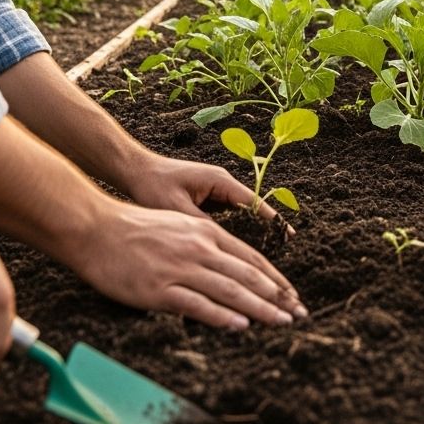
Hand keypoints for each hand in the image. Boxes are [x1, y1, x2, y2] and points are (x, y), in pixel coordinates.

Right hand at [76, 203, 306, 329]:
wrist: (96, 228)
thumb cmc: (134, 229)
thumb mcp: (178, 227)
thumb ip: (203, 246)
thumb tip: (225, 268)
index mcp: (205, 233)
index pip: (251, 258)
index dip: (275, 278)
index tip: (293, 294)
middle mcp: (199, 248)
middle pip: (247, 275)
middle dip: (277, 296)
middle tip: (299, 313)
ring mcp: (180, 269)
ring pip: (230, 290)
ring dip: (260, 308)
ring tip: (281, 321)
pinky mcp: (160, 289)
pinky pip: (197, 305)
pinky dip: (222, 316)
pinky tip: (241, 325)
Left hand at [124, 155, 291, 232]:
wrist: (134, 171)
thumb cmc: (152, 186)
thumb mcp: (177, 209)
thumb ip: (202, 226)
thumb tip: (223, 248)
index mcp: (220, 181)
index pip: (254, 202)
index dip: (272, 220)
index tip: (289, 235)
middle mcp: (222, 184)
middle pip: (252, 208)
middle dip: (267, 227)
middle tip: (285, 248)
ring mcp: (214, 191)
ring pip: (241, 213)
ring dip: (252, 230)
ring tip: (269, 252)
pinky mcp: (206, 199)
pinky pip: (227, 216)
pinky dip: (235, 229)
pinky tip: (241, 248)